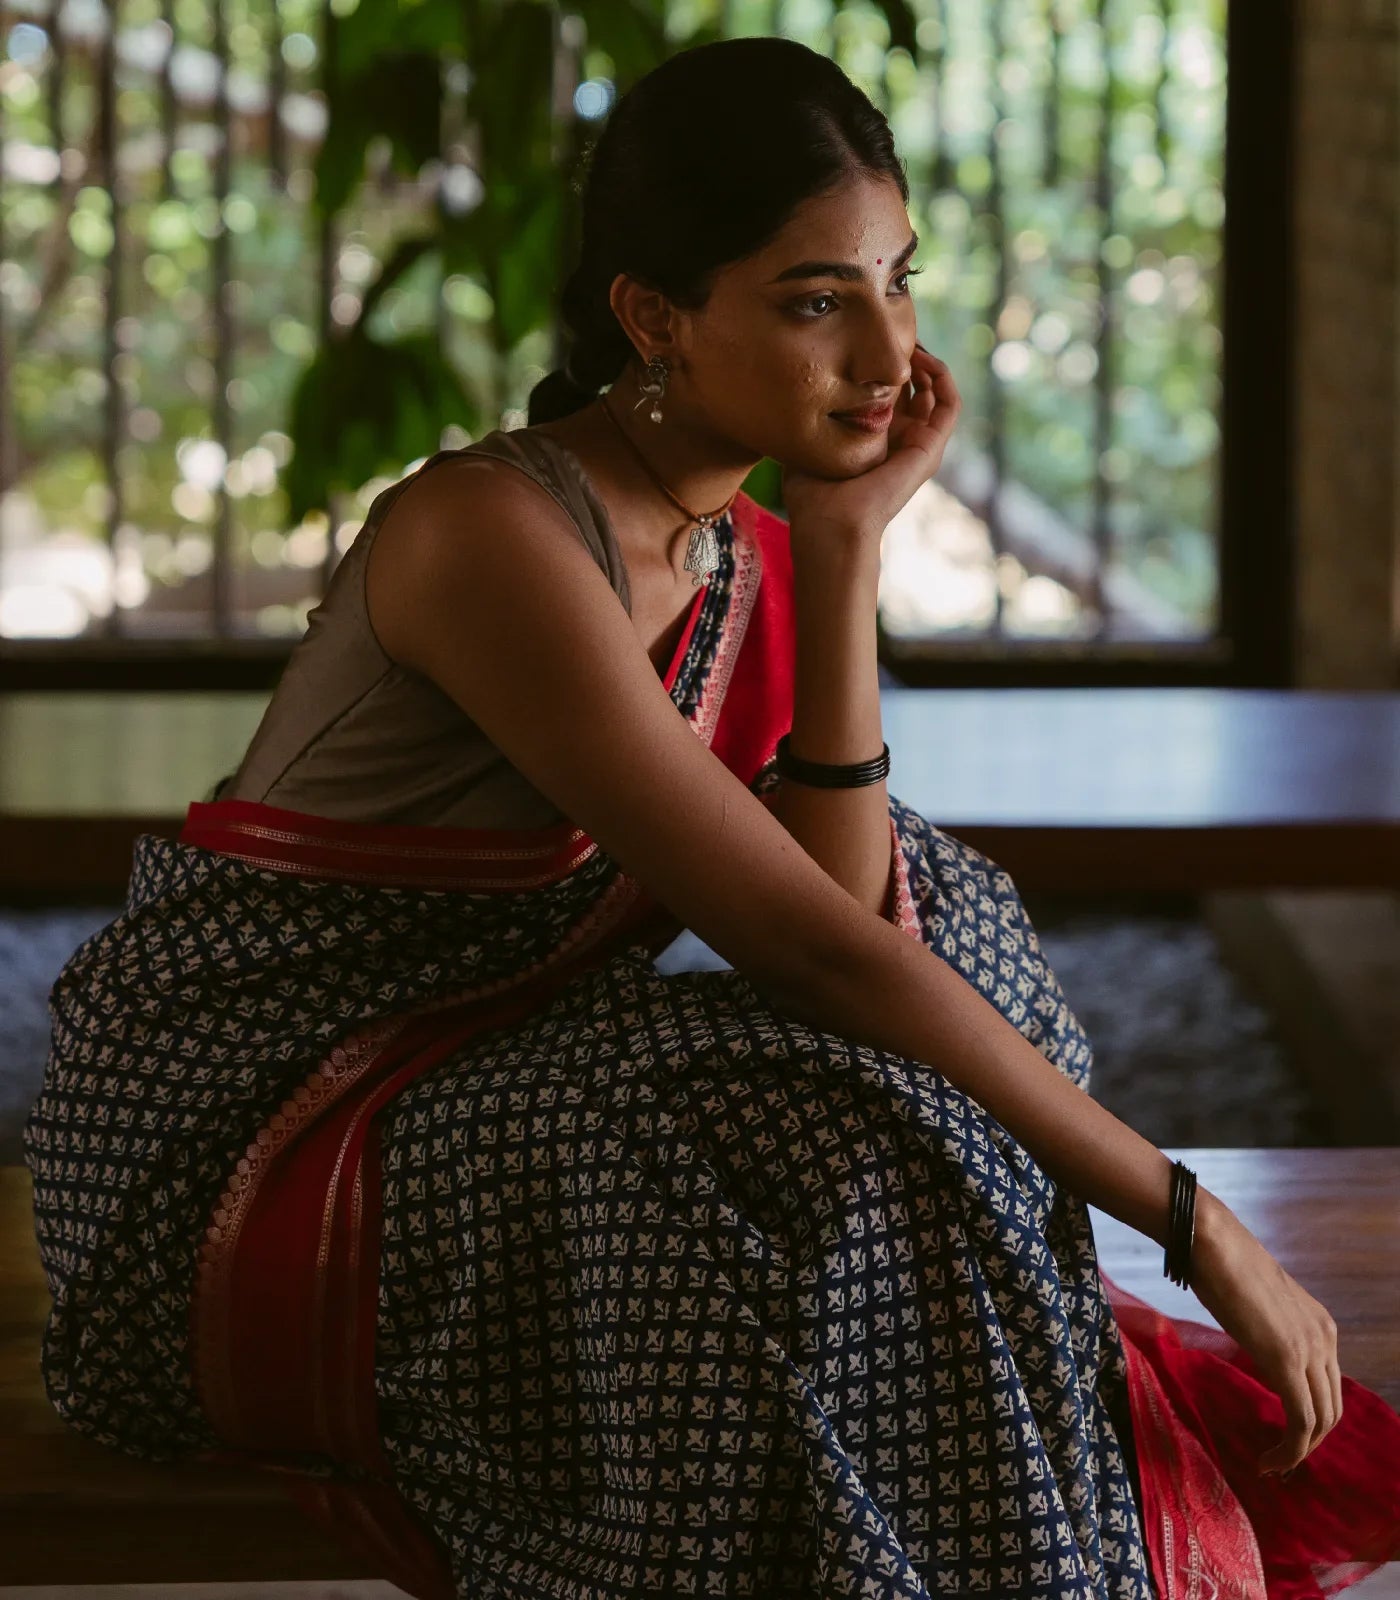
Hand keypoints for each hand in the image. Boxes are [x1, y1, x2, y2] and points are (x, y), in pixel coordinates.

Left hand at [780, 343, 961, 552]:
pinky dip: (942, 377)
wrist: (831, 523)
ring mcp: (918, 444)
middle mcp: (899, 440)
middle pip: (914, 387)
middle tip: (892, 333)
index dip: (882, 364)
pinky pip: (949, 404)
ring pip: (936, 392)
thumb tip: (791, 388)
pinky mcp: (930, 448)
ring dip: (927, 362)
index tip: (866, 340)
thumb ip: (810, 417)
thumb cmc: (812, 494)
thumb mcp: (809, 443)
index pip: (887, 392)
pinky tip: (924, 359)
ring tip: (910, 341)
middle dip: (905, 357)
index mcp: (873, 439)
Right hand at [1190, 1196, 1343, 1474]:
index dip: (1310, 1420)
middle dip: (1309, 1442)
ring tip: (1273, 1464)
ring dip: (1299, 1451)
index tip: (1282, 1438)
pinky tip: (1270, 1458)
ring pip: (1321, 1420)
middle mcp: (1325, 1339)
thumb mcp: (1257, 1306)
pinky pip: (1301, 1419)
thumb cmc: (1222, 1264)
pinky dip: (1290, 1448)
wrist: (1211, 1240)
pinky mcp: (1286, 1359)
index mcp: (1321, 1325)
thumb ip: (1269, 1332)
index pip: (1328, 1387)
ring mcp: (1309, 1349)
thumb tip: (1258, 1353)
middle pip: (1332, 1410)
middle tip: (1279, 1459)